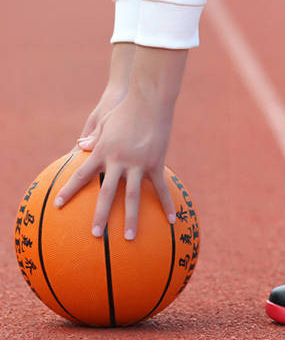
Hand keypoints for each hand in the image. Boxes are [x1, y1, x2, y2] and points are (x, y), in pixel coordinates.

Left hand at [55, 46, 186, 239]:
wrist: (148, 101)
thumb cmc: (126, 108)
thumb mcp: (104, 121)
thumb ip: (93, 136)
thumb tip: (79, 146)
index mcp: (102, 152)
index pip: (82, 175)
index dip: (69, 191)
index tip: (58, 205)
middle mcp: (118, 161)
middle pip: (106, 193)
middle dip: (100, 216)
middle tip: (95, 235)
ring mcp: (138, 164)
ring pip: (133, 196)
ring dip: (131, 219)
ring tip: (130, 238)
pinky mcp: (155, 163)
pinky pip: (160, 188)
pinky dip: (165, 204)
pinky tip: (171, 220)